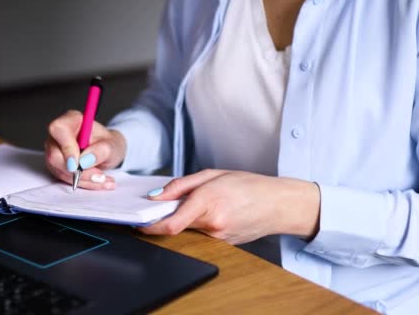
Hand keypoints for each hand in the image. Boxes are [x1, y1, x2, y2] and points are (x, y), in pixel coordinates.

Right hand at [44, 110, 126, 189]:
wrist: (108, 153)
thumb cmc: (109, 144)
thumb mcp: (113, 146)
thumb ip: (101, 150)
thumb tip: (84, 161)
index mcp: (72, 120)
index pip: (59, 129)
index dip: (66, 148)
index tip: (78, 164)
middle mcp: (59, 135)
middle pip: (54, 155)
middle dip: (76, 171)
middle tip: (98, 175)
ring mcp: (55, 150)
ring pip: (59, 170)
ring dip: (83, 180)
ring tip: (103, 179)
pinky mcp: (56, 165)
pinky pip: (64, 178)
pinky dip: (83, 183)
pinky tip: (97, 182)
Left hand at [139, 169, 320, 243]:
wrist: (279, 204)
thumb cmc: (249, 185)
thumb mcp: (212, 174)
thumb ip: (181, 185)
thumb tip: (156, 197)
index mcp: (208, 203)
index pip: (170, 225)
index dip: (150, 227)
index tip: (139, 223)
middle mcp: (213, 225)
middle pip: (176, 226)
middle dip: (168, 215)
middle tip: (171, 202)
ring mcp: (219, 238)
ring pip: (189, 229)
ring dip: (186, 218)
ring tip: (204, 202)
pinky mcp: (223, 244)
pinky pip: (202, 234)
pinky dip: (199, 223)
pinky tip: (214, 211)